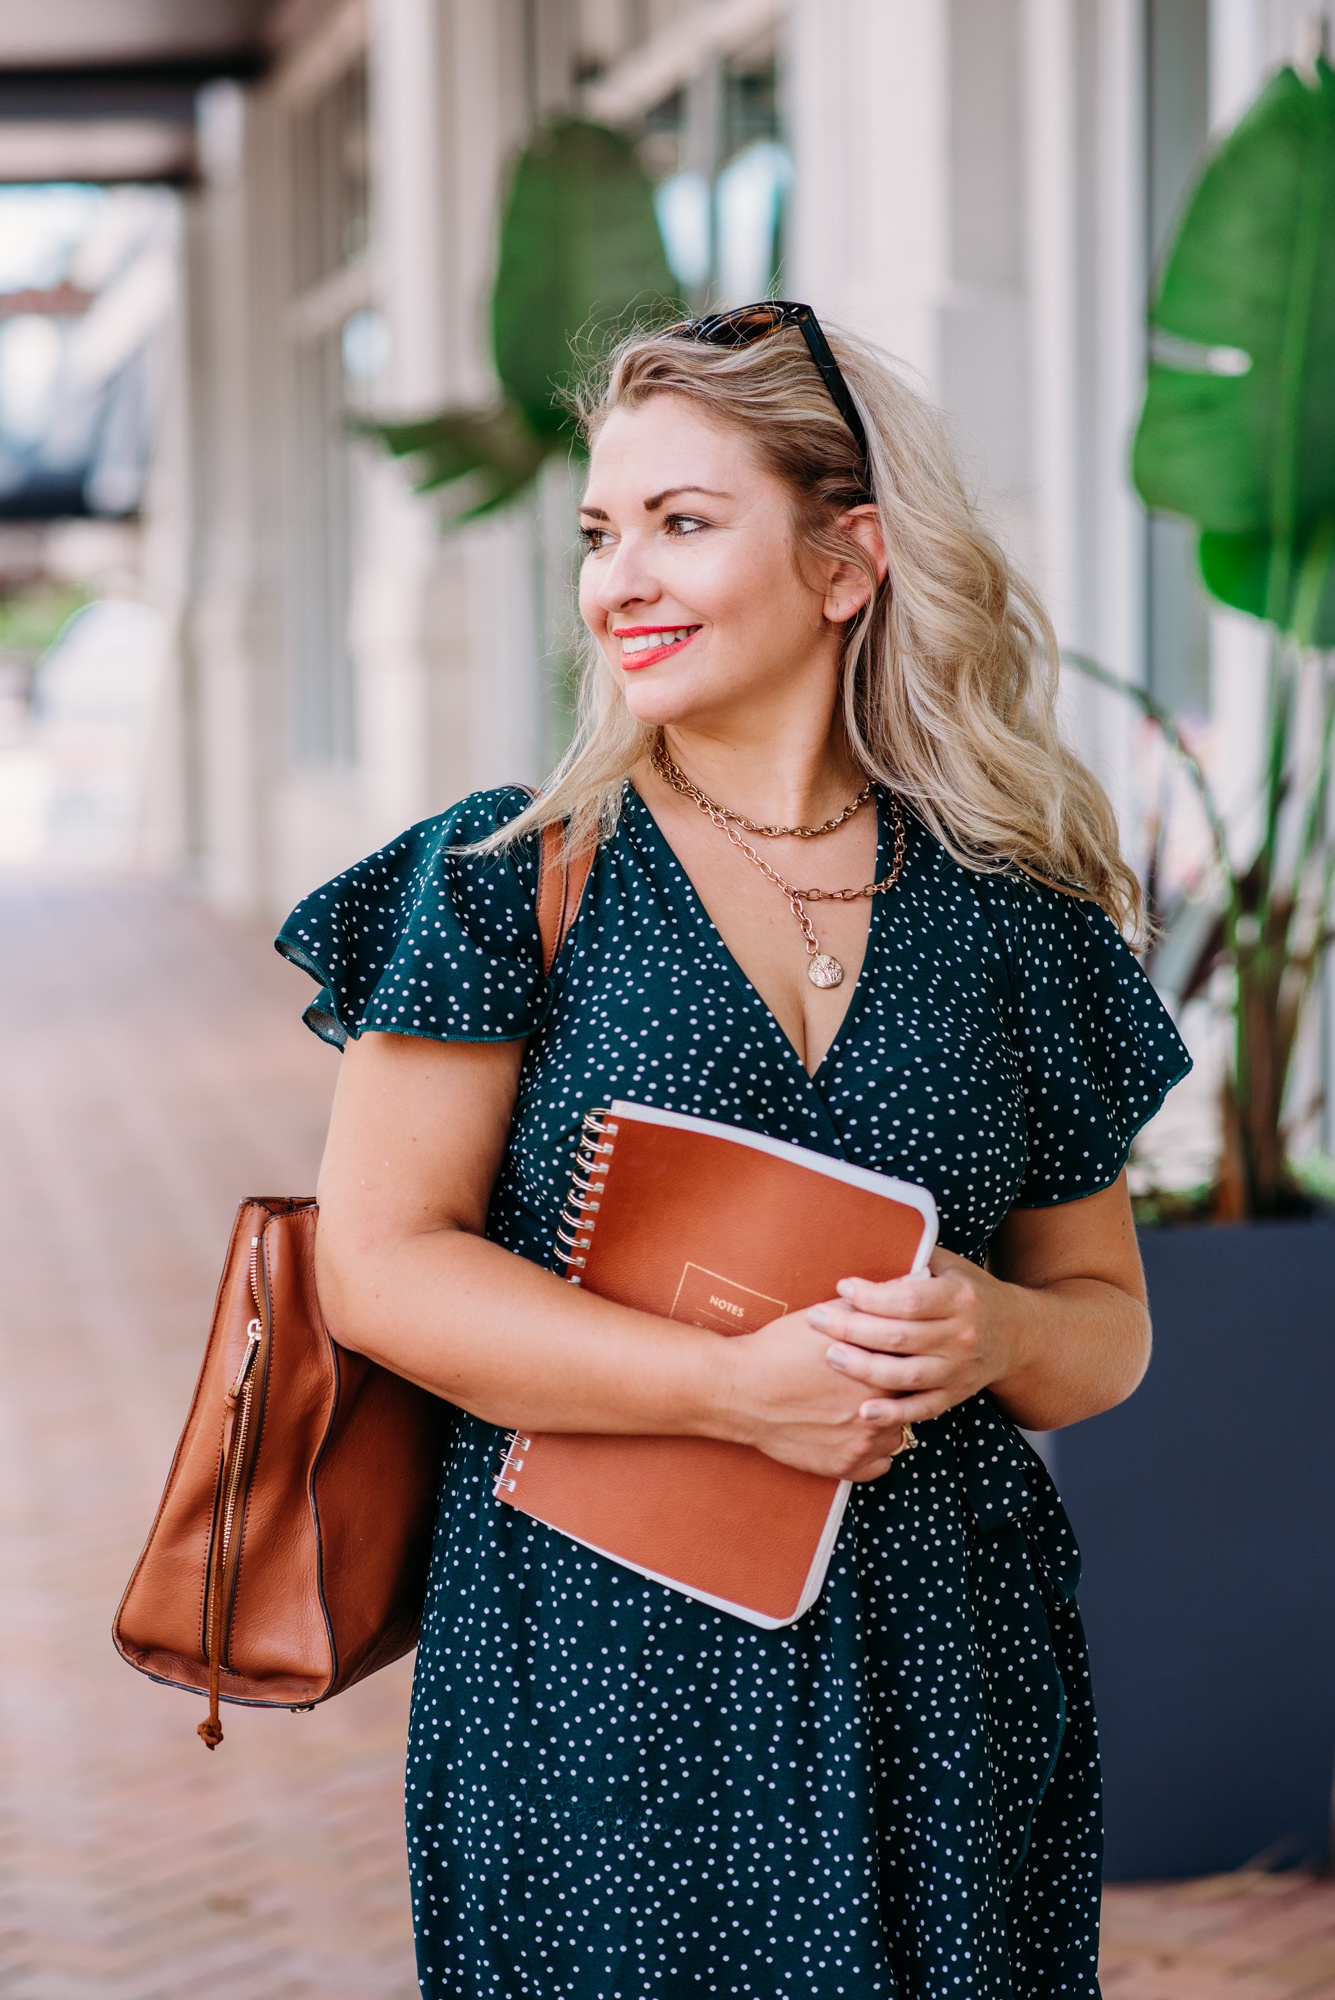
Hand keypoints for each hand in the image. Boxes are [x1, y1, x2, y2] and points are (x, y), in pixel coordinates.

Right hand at [717, 1308, 915, 1481]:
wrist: (739, 1389)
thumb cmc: (780, 1348)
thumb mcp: (828, 1315)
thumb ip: (876, 1303)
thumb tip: (916, 1280)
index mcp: (879, 1373)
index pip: (916, 1367)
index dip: (904, 1360)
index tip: (893, 1355)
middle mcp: (877, 1412)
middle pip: (909, 1402)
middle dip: (897, 1390)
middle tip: (875, 1379)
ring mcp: (861, 1444)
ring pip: (897, 1434)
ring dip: (887, 1420)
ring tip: (862, 1403)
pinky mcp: (843, 1467)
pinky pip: (880, 1465)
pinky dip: (873, 1450)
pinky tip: (855, 1430)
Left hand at [806, 1249, 1026, 1427]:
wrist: (1018, 1335)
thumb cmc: (971, 1292)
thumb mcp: (952, 1266)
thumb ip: (915, 1258)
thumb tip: (868, 1244)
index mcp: (959, 1298)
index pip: (908, 1299)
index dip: (871, 1296)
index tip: (843, 1287)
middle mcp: (961, 1335)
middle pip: (899, 1337)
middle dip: (851, 1328)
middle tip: (816, 1319)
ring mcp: (958, 1369)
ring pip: (905, 1375)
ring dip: (863, 1368)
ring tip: (830, 1355)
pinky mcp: (955, 1396)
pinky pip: (921, 1409)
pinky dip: (892, 1413)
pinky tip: (862, 1411)